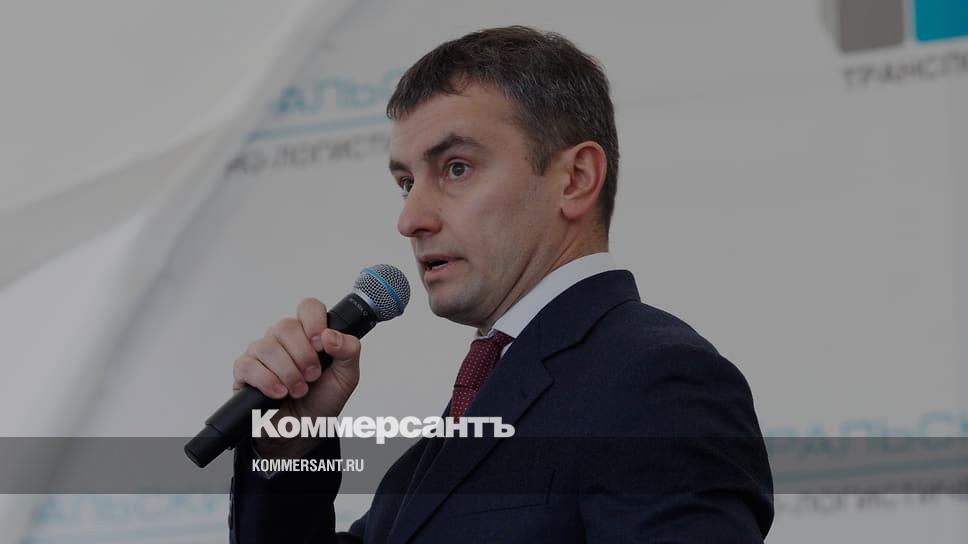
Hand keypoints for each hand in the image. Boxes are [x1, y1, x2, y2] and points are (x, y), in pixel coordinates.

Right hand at [232, 298, 361, 457]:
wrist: (304, 431)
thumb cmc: (322, 399)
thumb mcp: (347, 376)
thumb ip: (349, 350)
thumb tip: (331, 335)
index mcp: (308, 333)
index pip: (308, 307)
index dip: (314, 321)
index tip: (321, 345)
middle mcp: (283, 339)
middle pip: (286, 326)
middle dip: (303, 355)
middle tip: (312, 376)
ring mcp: (262, 353)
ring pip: (267, 346)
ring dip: (288, 372)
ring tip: (298, 390)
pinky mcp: (244, 372)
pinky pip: (248, 366)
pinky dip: (268, 381)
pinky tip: (279, 393)